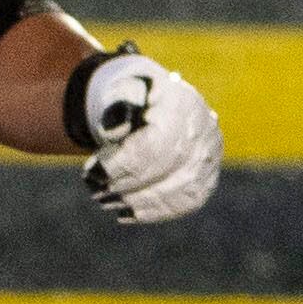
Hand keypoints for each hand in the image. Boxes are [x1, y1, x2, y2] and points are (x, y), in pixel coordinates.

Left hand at [77, 52, 221, 225]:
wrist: (159, 104)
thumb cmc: (134, 98)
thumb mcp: (121, 90)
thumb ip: (117, 103)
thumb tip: (114, 130)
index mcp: (182, 102)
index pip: (153, 145)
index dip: (120, 165)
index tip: (91, 172)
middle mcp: (205, 130)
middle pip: (168, 169)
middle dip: (126, 185)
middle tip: (95, 192)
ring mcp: (211, 157)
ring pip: (178, 190)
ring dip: (137, 202)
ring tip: (106, 202)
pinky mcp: (208, 179)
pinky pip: (185, 203)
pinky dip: (153, 212)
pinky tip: (125, 213)